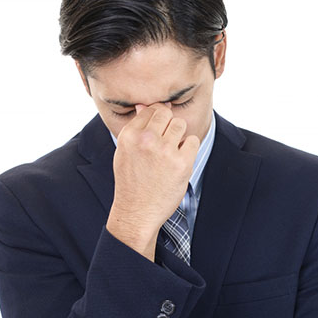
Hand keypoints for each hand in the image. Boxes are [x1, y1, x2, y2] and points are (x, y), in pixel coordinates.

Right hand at [106, 102, 199, 260]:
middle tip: (165, 140)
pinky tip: (179, 160)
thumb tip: (144, 105)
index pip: (149, 109)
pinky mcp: (182, 163)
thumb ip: (135, 128)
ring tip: (171, 151)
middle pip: (165, 113)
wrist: (137, 212)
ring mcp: (165, 150)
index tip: (156, 131)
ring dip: (179, 135)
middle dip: (167, 123)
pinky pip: (193, 140)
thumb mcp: (124, 152)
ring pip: (180, 124)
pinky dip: (189, 149)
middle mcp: (146, 140)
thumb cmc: (131, 181)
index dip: (155, 119)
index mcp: (129, 136)